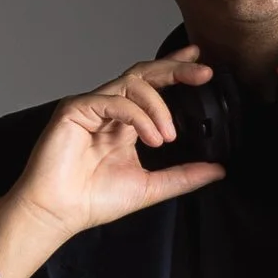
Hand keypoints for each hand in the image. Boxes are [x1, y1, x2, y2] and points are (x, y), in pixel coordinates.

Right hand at [0, 49, 225, 277]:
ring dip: (158, 107)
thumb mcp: (151, 186)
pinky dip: (139, 116)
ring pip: (132, 84)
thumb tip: (219, 170)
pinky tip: (152, 138)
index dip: (176, 70)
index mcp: (125, 122)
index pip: (153, 85)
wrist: (59, 213)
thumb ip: (184, 176)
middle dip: (176, 69)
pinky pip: (115, 102)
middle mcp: (109, 108)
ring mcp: (91, 106)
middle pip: (145, 74)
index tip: (202, 64)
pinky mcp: (76, 109)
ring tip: (167, 137)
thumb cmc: (93, 200)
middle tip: (203, 73)